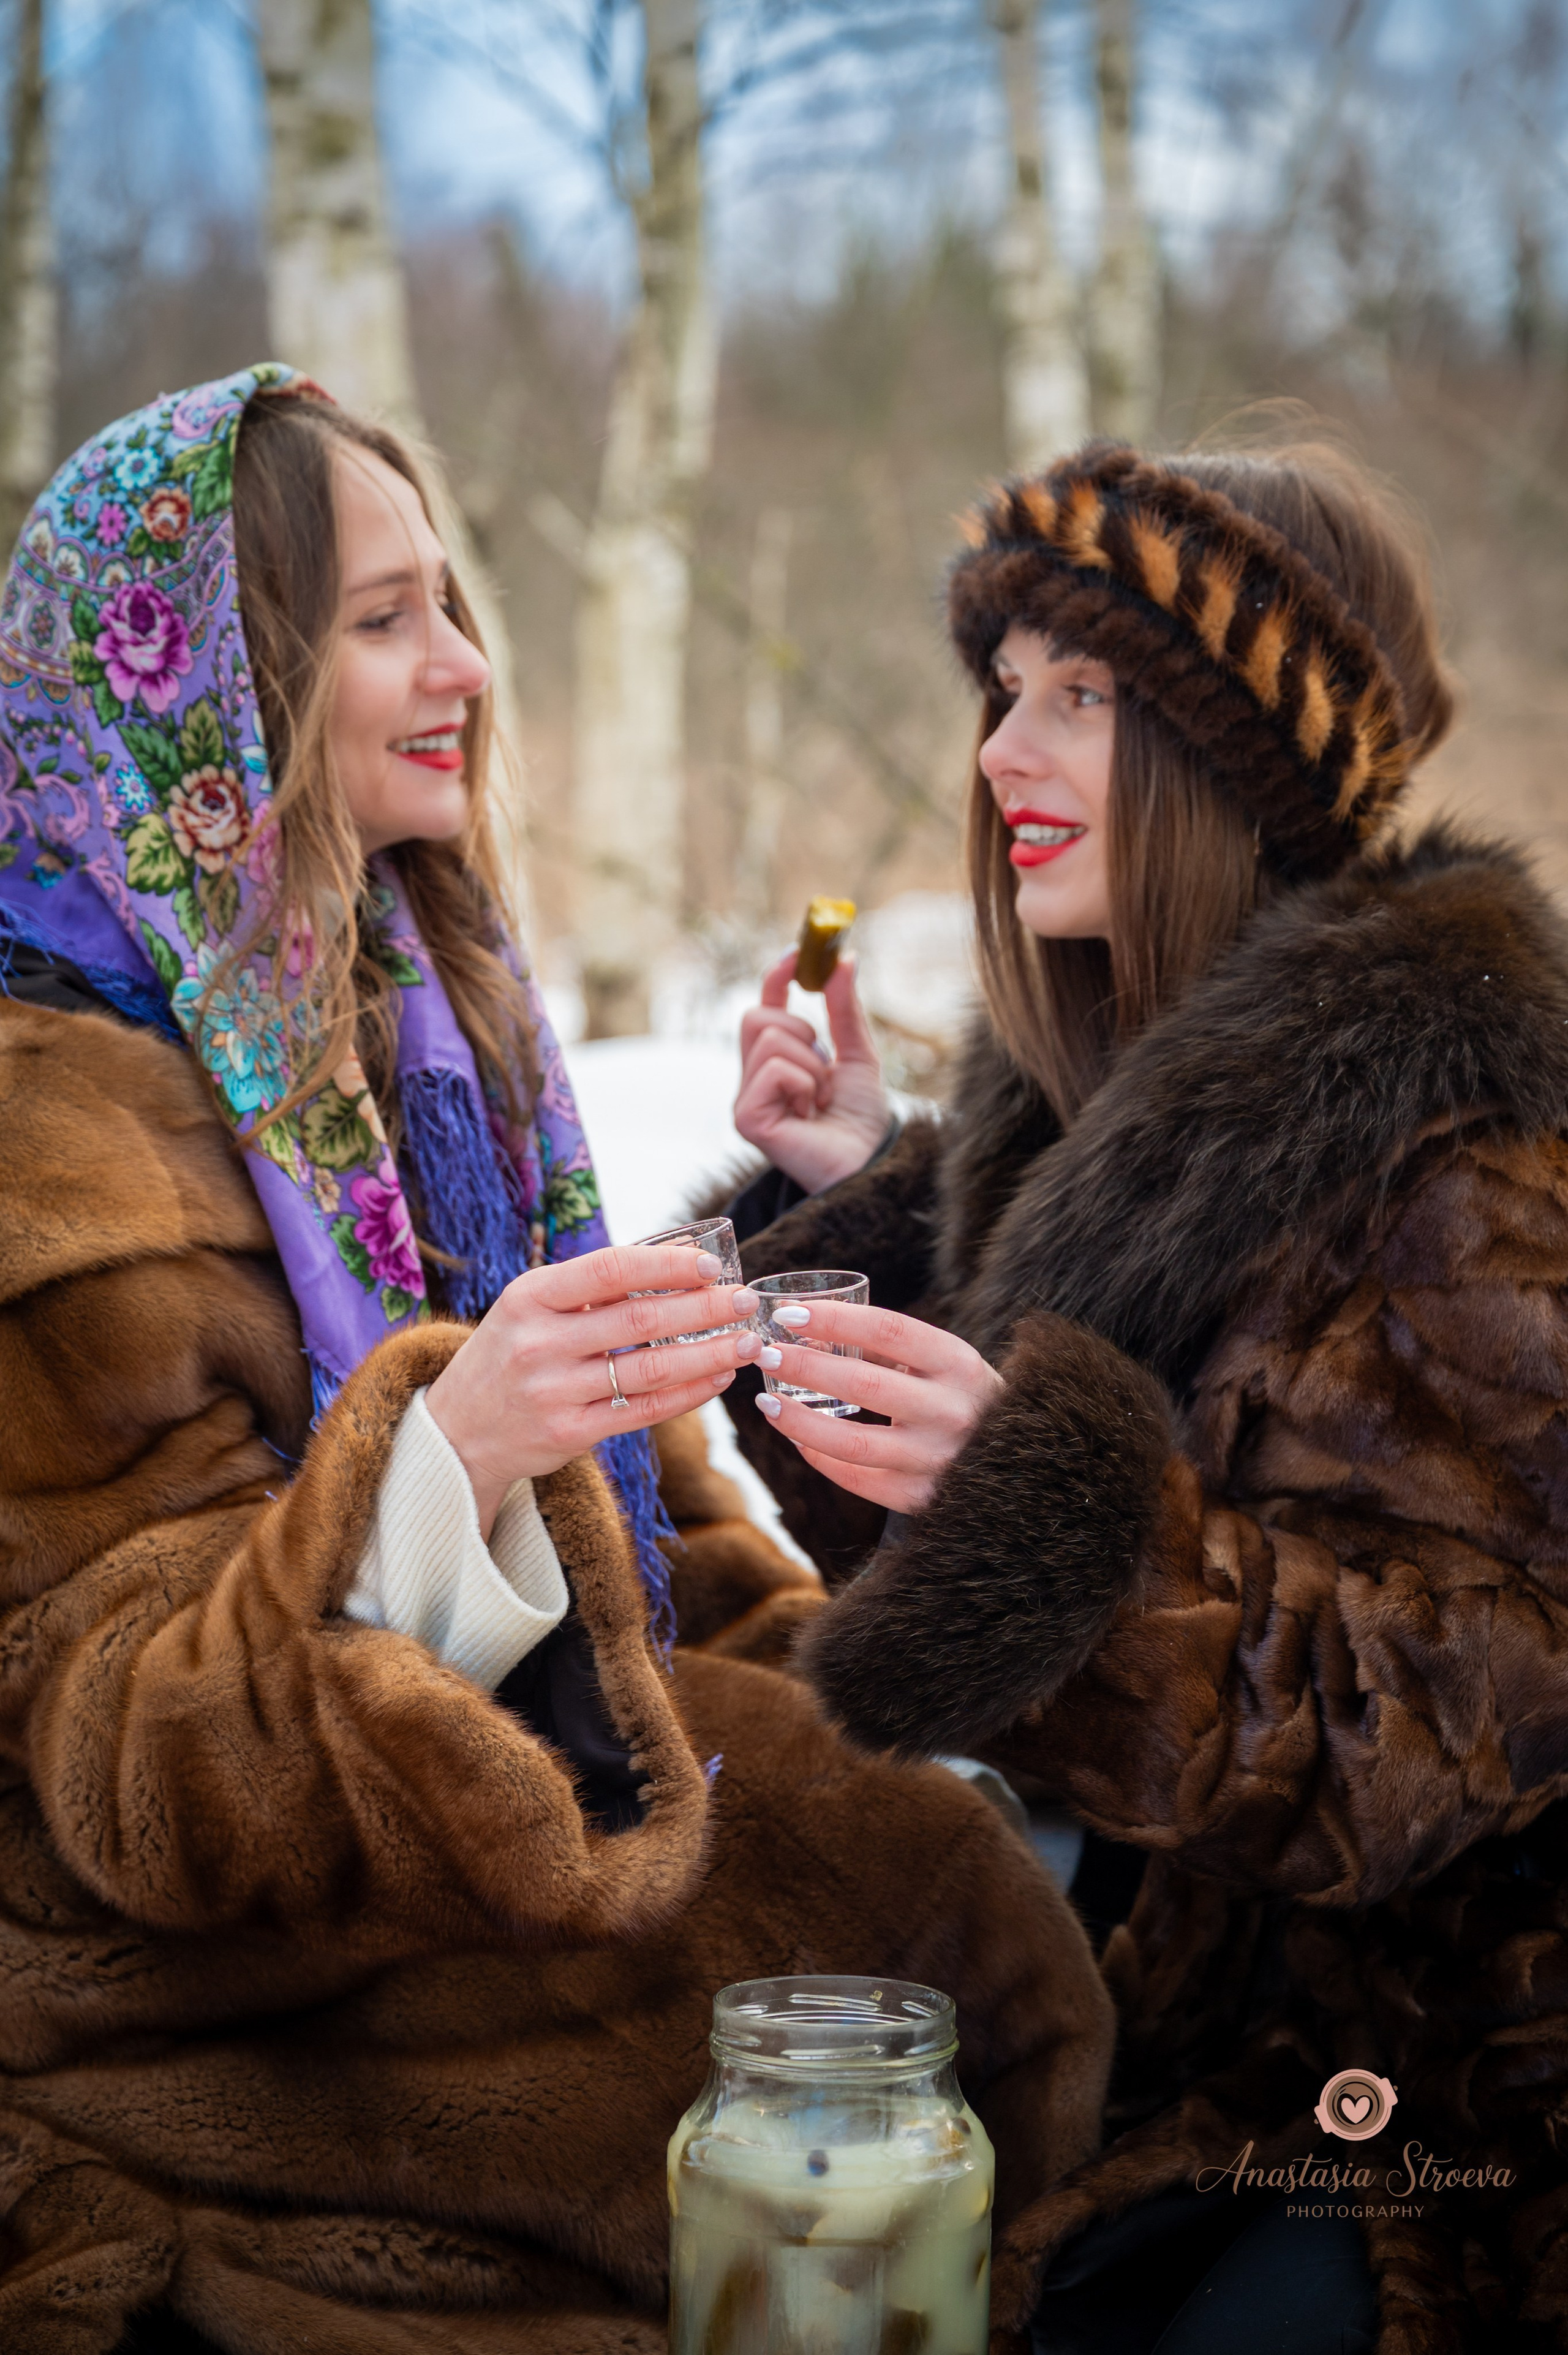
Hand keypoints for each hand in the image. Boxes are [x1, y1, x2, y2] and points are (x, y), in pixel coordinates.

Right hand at [425, 1243, 765, 1538]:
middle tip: (747, 1300)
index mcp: (529, 1296)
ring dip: (710, 1353)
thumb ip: (591, 1287)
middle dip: (705, 1308)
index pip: (610, 1269)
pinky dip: (690, 1393)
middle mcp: (539, 1342)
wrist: (456, 1431)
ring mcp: (554, 1391)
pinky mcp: (571, 1433)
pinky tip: (718, 1377)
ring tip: (749, 1342)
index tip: (711, 1264)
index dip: (667, 1264)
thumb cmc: (509, 1354)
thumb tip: (677, 1256)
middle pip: (641, 1320)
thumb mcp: (529, 1307)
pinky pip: (645, 1411)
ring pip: (651, 1369)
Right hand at [734, 949, 891, 1193]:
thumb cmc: (862, 1118)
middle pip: (756, 1016)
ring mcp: (745, 1099)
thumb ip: (845, 1008)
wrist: (869, 1162)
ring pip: (770, 1039)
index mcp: (776, 1063)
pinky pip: (774, 1069)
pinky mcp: (746, 1117)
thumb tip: (844, 958)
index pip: (764, 1007)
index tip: (797, 953)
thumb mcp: (857, 1052)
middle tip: (823, 1066)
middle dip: (801, 1030)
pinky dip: (803, 1084)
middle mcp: (753, 1079)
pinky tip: (808, 1113)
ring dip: (811, 1065)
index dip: (775, 977)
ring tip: (820, 1099)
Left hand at [750, 1299, 1001, 1513]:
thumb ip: (884, 1345)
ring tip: (767, 1401)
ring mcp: (937, 1460)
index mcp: (960, 1365)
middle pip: (864, 1385)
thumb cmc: (960, 1397)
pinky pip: (856, 1479)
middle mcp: (953, 1412)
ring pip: (851, 1442)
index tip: (790, 1314)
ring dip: (799, 1420)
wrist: (1014, 1461)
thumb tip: (811, 1332)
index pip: (889, 1330)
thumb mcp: (940, 1362)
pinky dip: (819, 1457)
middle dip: (805, 1366)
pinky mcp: (920, 1498)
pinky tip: (796, 1438)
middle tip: (766, 1353)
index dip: (834, 1320)